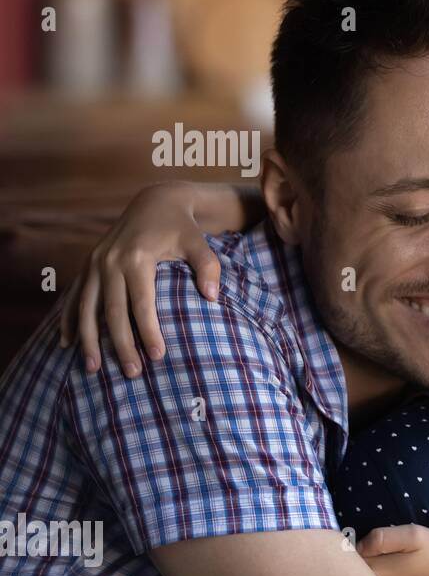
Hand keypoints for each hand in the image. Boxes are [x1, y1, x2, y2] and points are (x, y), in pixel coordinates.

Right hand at [59, 182, 221, 375]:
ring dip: (88, 339)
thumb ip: (208, 267)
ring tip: (93, 369)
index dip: (148, 331)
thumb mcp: (200, 243)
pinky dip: (69, 320)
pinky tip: (68, 344)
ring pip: (86, 308)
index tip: (158, 356)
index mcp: (136, 257)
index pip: (142, 303)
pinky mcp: (87, 265)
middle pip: (112, 311)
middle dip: (120, 344)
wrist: (155, 202)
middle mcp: (109, 261)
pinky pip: (74, 297)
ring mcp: (94, 263)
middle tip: (131, 373)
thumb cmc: (182, 228)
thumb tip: (213, 297)